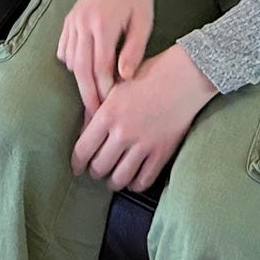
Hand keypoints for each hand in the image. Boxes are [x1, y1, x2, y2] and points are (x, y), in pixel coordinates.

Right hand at [57, 0, 154, 117]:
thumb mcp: (143, 20)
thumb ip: (134, 50)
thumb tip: (124, 78)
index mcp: (103, 24)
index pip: (100, 67)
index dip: (104, 91)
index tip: (110, 108)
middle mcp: (83, 23)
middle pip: (80, 69)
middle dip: (87, 95)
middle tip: (94, 116)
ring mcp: (72, 21)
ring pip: (70, 60)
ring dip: (79, 81)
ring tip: (91, 98)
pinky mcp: (68, 20)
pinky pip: (64, 49)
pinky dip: (72, 64)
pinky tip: (84, 72)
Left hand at [71, 45, 216, 193]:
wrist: (183, 77)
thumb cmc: (148, 75)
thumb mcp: (116, 85)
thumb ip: (98, 109)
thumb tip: (84, 133)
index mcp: (107, 114)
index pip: (83, 149)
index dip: (76, 163)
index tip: (76, 167)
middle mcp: (123, 133)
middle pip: (99, 167)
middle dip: (94, 171)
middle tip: (95, 170)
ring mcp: (143, 145)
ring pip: (119, 178)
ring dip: (112, 182)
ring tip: (112, 178)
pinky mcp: (162, 153)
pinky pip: (144, 180)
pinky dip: (135, 185)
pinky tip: (132, 179)